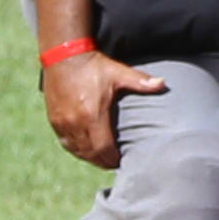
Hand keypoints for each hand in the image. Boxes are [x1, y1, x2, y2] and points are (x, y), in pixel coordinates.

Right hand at [40, 50, 162, 168]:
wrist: (63, 56)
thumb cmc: (94, 66)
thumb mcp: (118, 73)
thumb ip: (141, 81)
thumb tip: (164, 84)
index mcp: (93, 115)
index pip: (103, 148)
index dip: (113, 158)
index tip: (122, 161)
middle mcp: (76, 122)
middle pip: (90, 153)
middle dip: (103, 161)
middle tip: (115, 163)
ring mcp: (63, 123)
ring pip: (77, 150)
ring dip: (90, 157)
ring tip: (103, 159)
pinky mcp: (55, 120)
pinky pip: (66, 143)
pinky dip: (77, 150)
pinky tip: (86, 150)